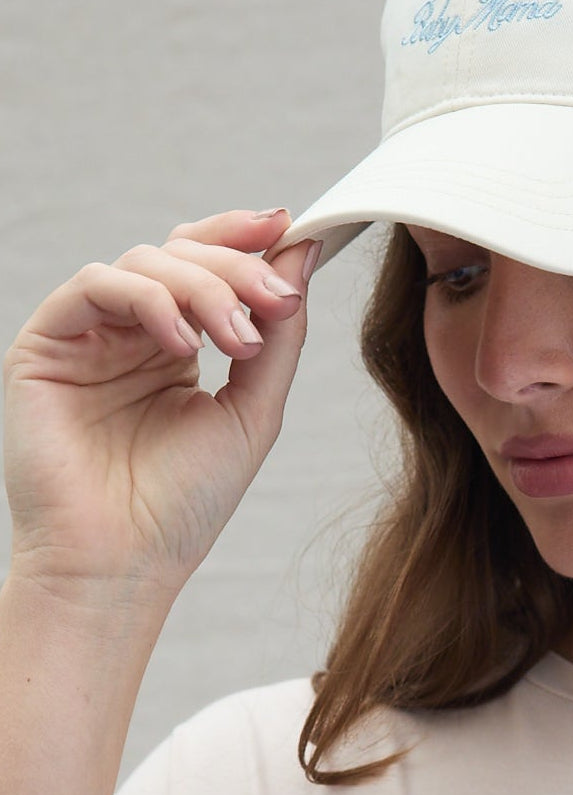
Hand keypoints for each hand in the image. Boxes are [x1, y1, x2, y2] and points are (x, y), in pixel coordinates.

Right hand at [2, 209, 317, 601]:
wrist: (122, 565)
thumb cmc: (183, 504)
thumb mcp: (254, 409)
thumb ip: (282, 333)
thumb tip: (305, 250)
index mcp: (174, 344)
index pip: (206, 262)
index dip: (245, 237)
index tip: (290, 229)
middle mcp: (129, 332)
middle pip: (182, 252)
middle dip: (238, 268)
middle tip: (275, 302)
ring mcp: (87, 336)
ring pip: (145, 260)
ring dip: (203, 287)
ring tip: (237, 341)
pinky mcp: (45, 344)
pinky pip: (96, 285)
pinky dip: (148, 299)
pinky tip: (181, 343)